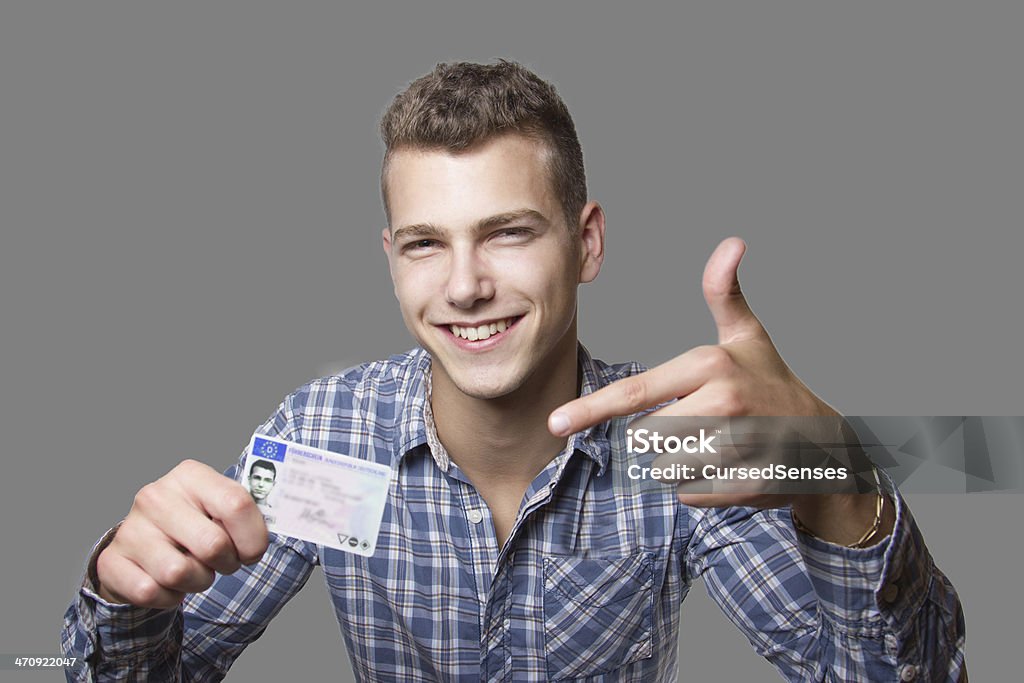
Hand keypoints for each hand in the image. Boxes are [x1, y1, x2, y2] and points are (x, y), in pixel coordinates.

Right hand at [95, 459, 268, 608]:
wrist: (139, 549)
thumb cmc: (193, 528)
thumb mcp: (221, 511)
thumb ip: (251, 512)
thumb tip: (296, 516)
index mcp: (190, 475)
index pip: (237, 504)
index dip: (254, 538)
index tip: (252, 550)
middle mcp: (156, 495)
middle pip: (212, 544)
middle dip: (227, 563)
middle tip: (222, 561)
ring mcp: (131, 528)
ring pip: (181, 572)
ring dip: (198, 581)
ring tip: (194, 570)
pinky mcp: (111, 561)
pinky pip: (151, 592)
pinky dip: (169, 597)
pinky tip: (168, 583)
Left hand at [548, 237, 839, 508]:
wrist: (825, 441)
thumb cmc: (771, 382)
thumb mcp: (748, 335)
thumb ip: (725, 292)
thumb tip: (732, 243)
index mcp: (710, 365)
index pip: (636, 392)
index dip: (591, 409)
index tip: (555, 422)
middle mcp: (721, 405)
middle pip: (644, 438)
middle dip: (659, 437)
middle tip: (699, 424)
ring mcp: (735, 448)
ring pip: (665, 470)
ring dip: (679, 463)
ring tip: (717, 445)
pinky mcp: (744, 485)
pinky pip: (689, 495)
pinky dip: (699, 488)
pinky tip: (729, 469)